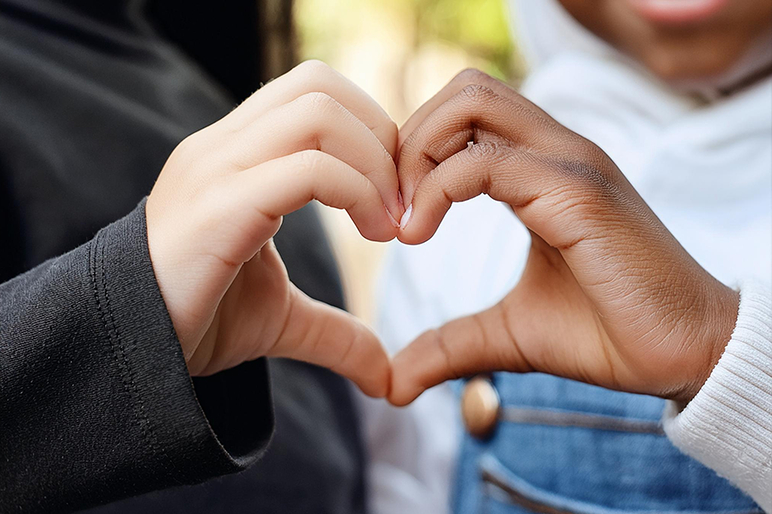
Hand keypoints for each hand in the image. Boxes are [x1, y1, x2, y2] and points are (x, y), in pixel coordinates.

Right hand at [146, 61, 400, 396]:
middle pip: (320, 86)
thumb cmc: (196, 321)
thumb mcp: (281, 320)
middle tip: (401, 204)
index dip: (369, 128)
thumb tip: (384, 377)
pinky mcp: (219, 206)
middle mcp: (221, 147)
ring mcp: (216, 169)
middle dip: (380, 137)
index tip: (395, 192)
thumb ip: (335, 331)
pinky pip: (308, 170)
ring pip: (319, 114)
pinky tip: (375, 234)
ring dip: (375, 164)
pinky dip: (359, 193)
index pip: (313, 90)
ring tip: (390, 225)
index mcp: (235, 154)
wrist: (132, 354)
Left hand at [390, 69, 738, 405]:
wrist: (684, 358)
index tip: (392, 217)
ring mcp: (571, 165)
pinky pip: (487, 163)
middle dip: (411, 140)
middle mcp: (558, 153)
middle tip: (392, 208)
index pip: (465, 116)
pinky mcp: (579, 194)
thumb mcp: (508, 334)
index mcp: (543, 171)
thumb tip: (394, 384)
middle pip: (465, 91)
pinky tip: (419, 235)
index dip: (414, 154)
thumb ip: (450, 345)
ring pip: (473, 104)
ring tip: (404, 223)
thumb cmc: (606, 334)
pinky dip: (437, 191)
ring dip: (418, 155)